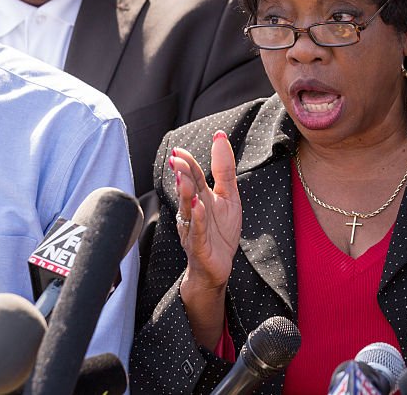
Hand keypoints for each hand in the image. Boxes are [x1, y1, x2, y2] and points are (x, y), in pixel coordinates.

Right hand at [171, 131, 241, 347]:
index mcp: (200, 198)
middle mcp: (192, 211)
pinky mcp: (199, 246)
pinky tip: (197, 206)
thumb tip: (220, 138)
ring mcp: (193, 228)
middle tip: (177, 159)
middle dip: (182, 174)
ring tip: (184, 178)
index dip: (187, 163)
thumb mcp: (229, 197)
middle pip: (187, 190)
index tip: (180, 150)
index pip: (192, 176)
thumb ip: (224, 170)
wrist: (216, 268)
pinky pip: (196, 230)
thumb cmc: (220, 232)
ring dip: (185, 193)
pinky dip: (196, 218)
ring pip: (187, 209)